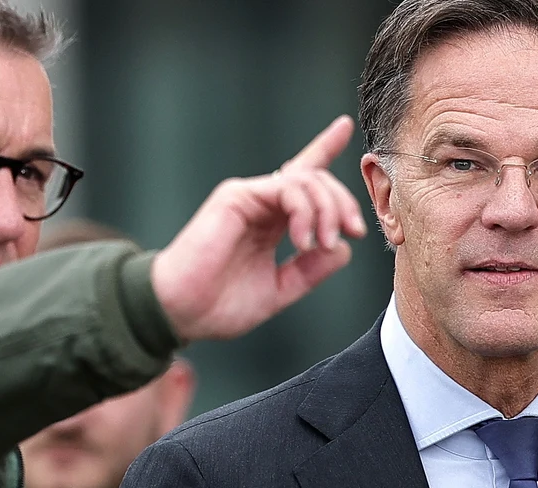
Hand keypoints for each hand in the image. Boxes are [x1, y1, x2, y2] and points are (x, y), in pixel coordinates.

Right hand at [149, 115, 367, 342]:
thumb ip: (312, 269)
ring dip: (327, 210)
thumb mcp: (281, 288)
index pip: (302, 180)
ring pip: (307, 180)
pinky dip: (304, 211)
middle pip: (316, 179)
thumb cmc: (221, 304)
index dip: (323, 148)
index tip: (343, 125)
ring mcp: (249, 196)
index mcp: (273, 221)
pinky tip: (302, 240)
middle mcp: (262, 203)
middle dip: (344, 203)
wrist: (183, 312)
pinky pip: (286, 187)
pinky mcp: (237, 196)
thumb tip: (342, 248)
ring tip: (324, 243)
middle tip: (355, 232)